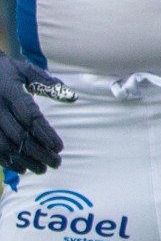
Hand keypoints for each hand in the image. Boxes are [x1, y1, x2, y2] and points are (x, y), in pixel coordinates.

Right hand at [0, 56, 69, 175]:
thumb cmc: (8, 71)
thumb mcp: (27, 70)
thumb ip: (48, 83)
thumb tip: (73, 97)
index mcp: (11, 93)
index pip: (30, 117)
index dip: (45, 133)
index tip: (59, 147)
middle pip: (20, 135)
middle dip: (38, 152)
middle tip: (56, 163)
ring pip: (6, 146)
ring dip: (24, 160)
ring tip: (42, 169)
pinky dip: (8, 161)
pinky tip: (22, 169)